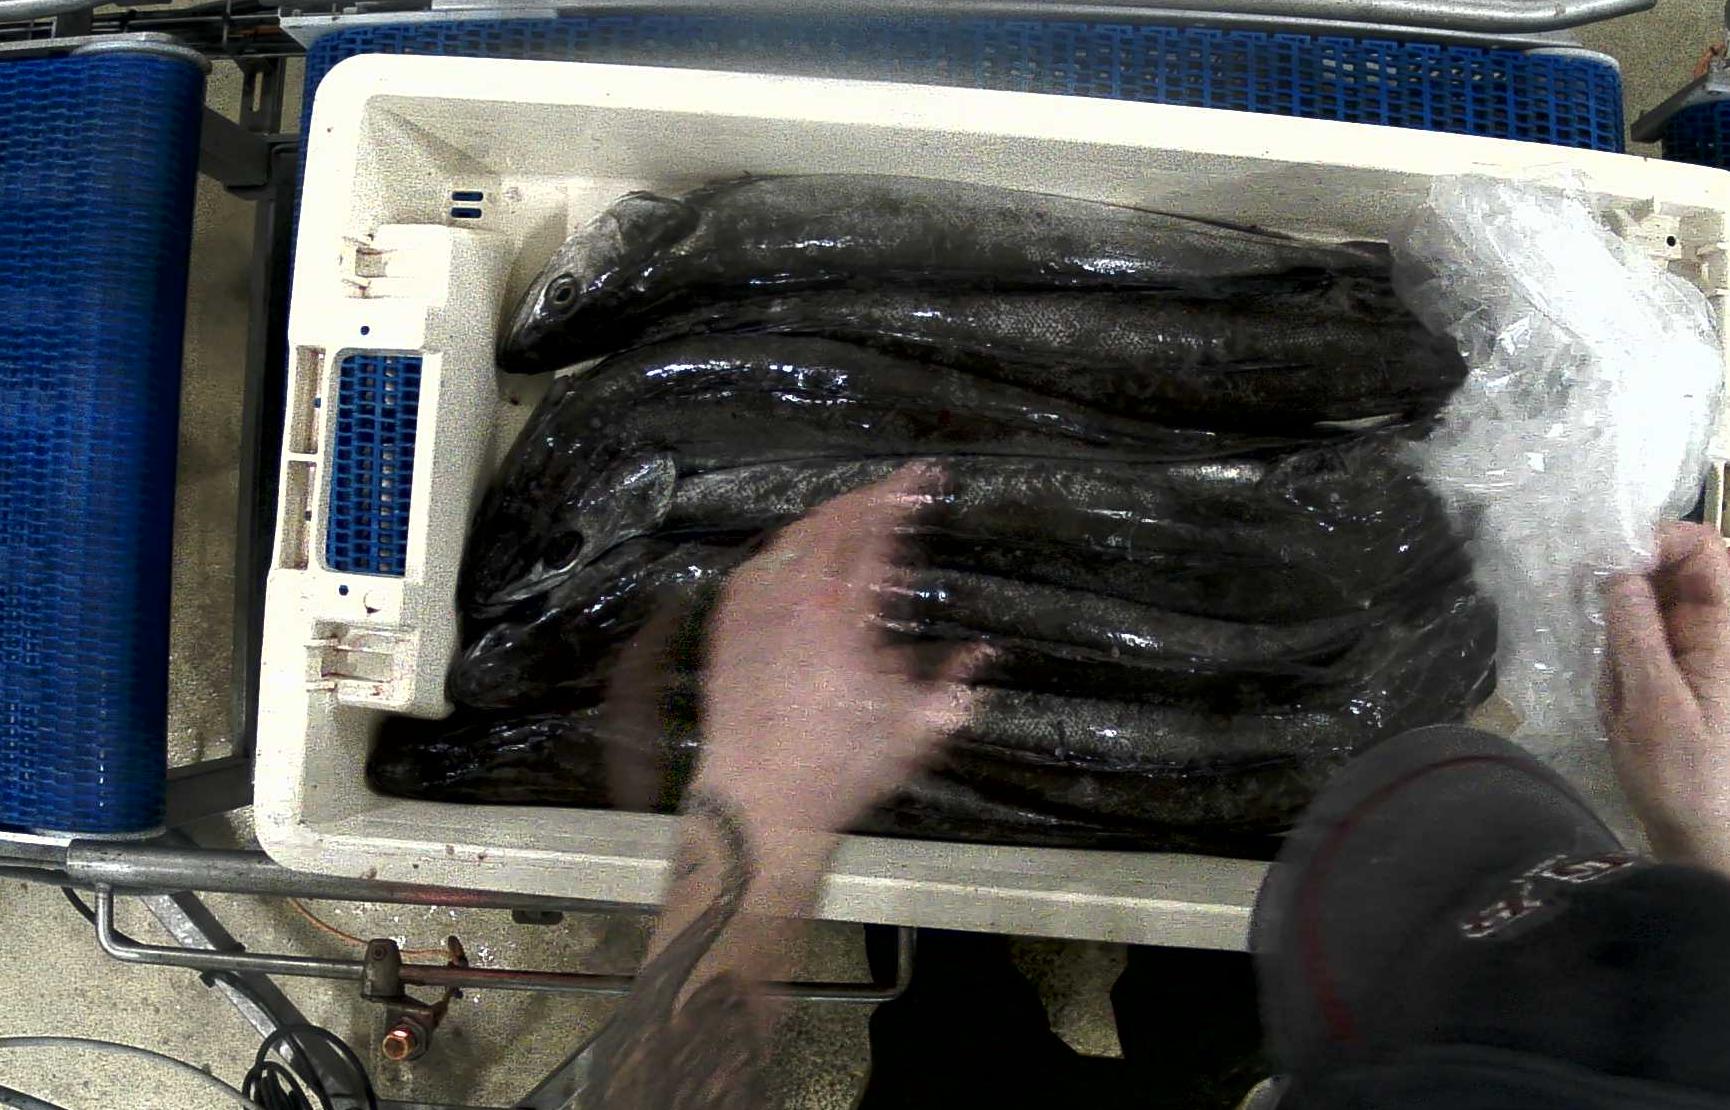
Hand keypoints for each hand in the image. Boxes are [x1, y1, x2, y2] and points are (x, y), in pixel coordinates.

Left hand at [694, 463, 984, 852]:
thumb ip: (952, 686)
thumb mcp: (913, 733)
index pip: (877, 531)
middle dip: (869, 498)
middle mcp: (797, 598)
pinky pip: (758, 565)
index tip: (923, 476)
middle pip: (834, 521)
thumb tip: (982, 653)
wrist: (758, 802)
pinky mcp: (728, 626)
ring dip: (829, 519)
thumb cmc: (840, 769)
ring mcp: (755, 608)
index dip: (902, 495)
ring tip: (856, 520)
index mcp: (846, 614)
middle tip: (895, 493)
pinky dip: (788, 548)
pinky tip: (801, 556)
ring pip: (793, 538)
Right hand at [1604, 521, 1729, 873]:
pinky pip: (1645, 637)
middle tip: (1593, 623)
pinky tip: (1614, 688)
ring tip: (1612, 680)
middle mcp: (1719, 633)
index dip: (1659, 541)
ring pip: (1652, 603)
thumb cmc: (1684, 777)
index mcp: (1728, 634)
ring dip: (1621, 629)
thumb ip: (1636, 634)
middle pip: (1676, 571)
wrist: (1704, 838)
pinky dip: (1621, 651)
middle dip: (1628, 588)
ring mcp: (1701, 651)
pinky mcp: (1682, 672)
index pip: (1706, 550)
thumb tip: (1616, 573)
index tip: (1608, 566)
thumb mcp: (1652, 705)